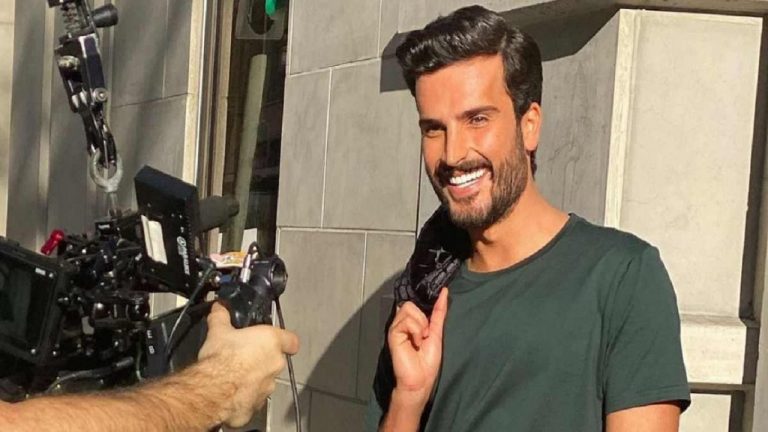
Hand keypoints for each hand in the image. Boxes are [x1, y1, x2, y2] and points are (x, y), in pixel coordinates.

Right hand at [198, 302, 298, 427]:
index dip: (285, 341)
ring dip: (253, 380)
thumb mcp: (218, 331)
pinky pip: (252, 401)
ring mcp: (268, 388)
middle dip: (261, 361)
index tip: (276, 341)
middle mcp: (275, 364)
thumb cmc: (221, 358)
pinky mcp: (256, 407)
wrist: (212, 390)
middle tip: (242, 358)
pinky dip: (243, 398)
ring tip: (233, 377)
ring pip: (265, 382)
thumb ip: (221, 317)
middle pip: (275, 361)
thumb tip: (219, 307)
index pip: (291, 341)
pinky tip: (229, 394)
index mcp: (271, 342)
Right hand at [387, 288, 447, 409]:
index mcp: (412, 322)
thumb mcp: (437, 332)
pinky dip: (415, 331)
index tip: (430, 310)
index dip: (422, 303)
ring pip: (409, 309)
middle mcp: (402, 323)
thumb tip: (444, 292)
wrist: (421, 379)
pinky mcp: (393, 333)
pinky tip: (414, 343)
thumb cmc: (427, 361)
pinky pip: (406, 320)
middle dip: (423, 319)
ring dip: (420, 325)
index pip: (415, 302)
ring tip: (419, 340)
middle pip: (411, 304)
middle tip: (424, 335)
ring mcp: (396, 327)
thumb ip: (439, 312)